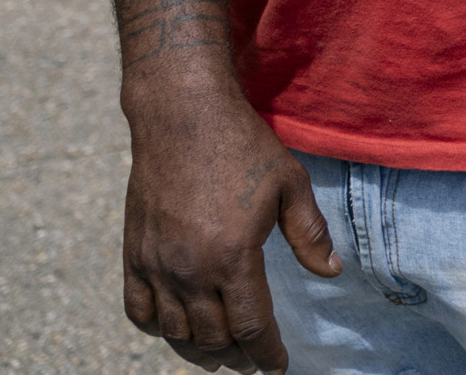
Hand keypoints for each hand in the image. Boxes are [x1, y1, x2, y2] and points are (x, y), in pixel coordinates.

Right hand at [121, 81, 340, 373]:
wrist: (182, 116)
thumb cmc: (242, 147)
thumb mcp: (290, 184)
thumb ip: (310, 234)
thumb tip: (331, 272)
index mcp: (234, 257)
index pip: (252, 328)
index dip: (267, 354)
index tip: (277, 367)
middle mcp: (191, 270)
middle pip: (214, 338)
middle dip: (238, 356)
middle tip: (253, 359)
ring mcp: (157, 264)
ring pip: (175, 332)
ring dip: (199, 349)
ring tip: (219, 354)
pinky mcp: (133, 253)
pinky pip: (137, 309)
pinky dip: (156, 328)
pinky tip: (174, 329)